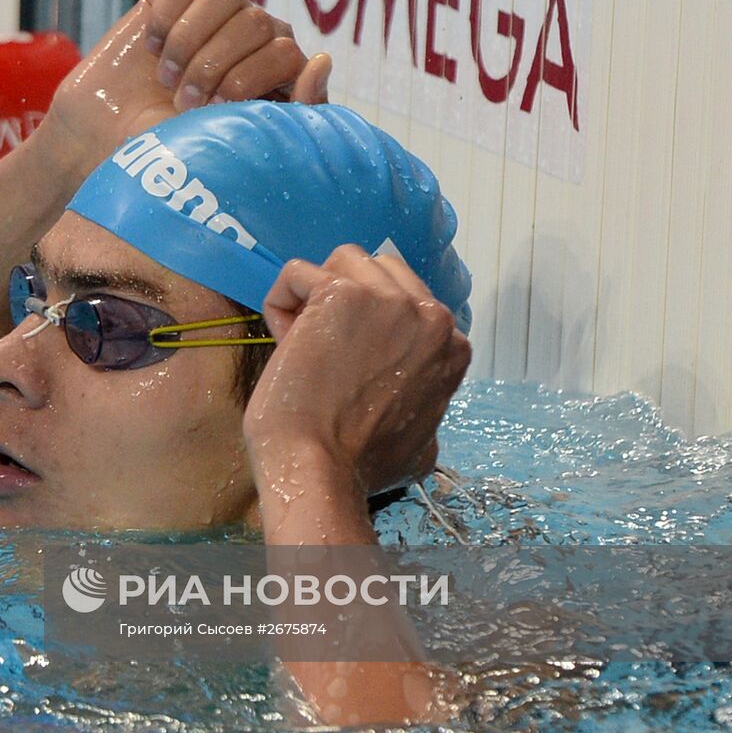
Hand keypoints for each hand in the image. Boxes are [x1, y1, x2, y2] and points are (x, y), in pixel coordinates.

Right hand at [44, 0, 331, 172]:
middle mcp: (254, 36)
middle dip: (214, 67)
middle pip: (256, 22)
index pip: (287, 51)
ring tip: (166, 75)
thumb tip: (323, 60)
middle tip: (183, 102)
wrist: (106, 139)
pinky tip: (150, 46)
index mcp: (279, 70)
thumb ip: (295, 111)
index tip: (213, 112)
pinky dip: (166, 14)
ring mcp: (215, 14)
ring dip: (191, 39)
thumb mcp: (240, 142)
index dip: (247, 81)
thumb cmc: (173, 151)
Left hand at [243, 245, 470, 500]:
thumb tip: (419, 407)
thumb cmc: (359, 466)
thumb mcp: (423, 443)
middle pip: (376, 270)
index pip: (403, 299)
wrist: (320, 472)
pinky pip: (297, 272)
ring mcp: (390, 301)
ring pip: (341, 261)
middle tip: (321, 352)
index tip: (346, 368)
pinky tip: (283, 344)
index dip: (365, 327)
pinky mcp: (343, 295)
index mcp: (451, 346)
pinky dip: (280, 302)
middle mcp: (432, 316)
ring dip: (313, 297)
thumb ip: (425, 405)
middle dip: (342, 301)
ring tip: (301, 345)